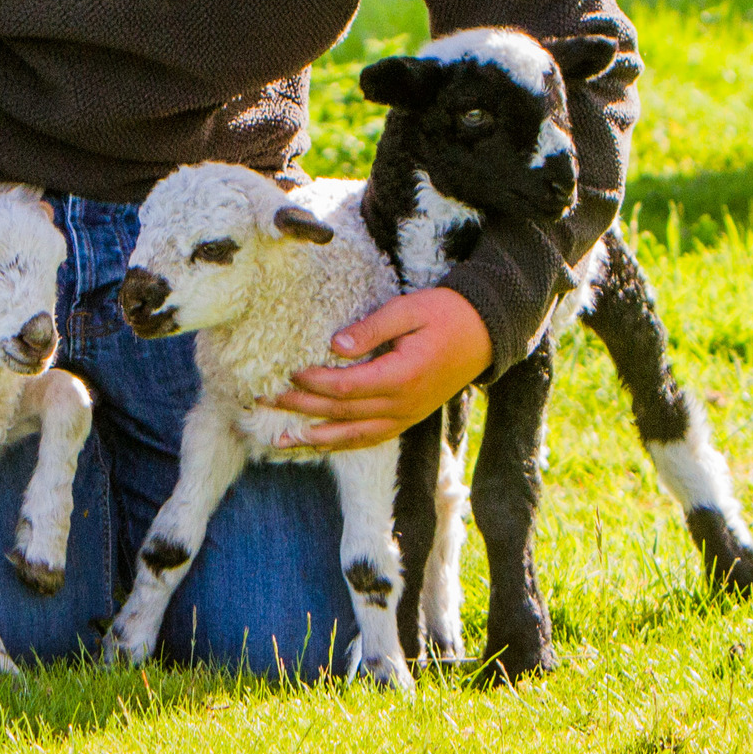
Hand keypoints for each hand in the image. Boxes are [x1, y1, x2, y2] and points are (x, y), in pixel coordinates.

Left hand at [265, 287, 491, 451]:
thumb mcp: (409, 310)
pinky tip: (321, 444)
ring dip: (316, 438)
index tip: (288, 372)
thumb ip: (371, 328)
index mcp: (402, 376)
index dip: (314, 382)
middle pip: (343, 412)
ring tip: (282, 440)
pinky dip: (343, 443)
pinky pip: (372, 438)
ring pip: (354, 435)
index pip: (346, 387)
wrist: (486, 333)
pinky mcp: (409, 418)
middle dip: (302, 408)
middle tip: (266, 402)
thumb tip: (335, 346)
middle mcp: (403, 404)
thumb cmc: (446, 314)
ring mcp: (407, 415)